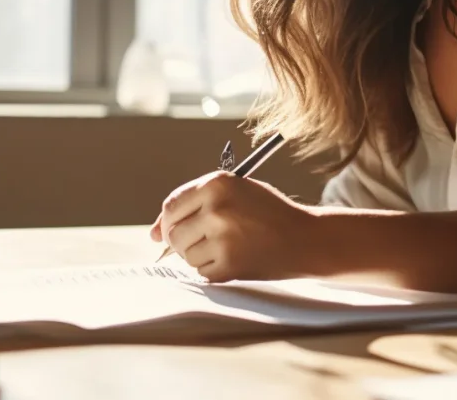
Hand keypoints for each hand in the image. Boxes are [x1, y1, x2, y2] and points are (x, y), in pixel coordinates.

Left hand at [148, 171, 316, 281]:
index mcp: (216, 183)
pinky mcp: (228, 265)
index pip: (171, 205)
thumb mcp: (234, 193)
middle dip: (181, 241)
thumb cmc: (266, 213)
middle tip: (204, 241)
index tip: (173, 229)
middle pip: (173, 234)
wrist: (305, 239)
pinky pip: (201, 272)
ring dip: (198, 256)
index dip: (168, 221)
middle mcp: (215, 209)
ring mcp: (221, 239)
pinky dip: (212, 269)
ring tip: (226, 247)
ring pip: (185, 255)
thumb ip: (193, 206)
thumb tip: (151, 235)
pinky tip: (235, 258)